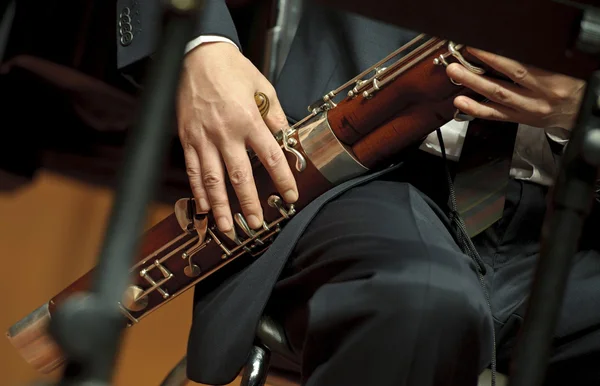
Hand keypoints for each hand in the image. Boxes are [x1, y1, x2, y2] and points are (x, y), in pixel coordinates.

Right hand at [177, 42, 297, 232]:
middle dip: (249, 203)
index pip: (270, 157)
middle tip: (256, 224)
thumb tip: (287, 138)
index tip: (291, 196)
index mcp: (248, 120)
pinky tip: (205, 207)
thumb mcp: (263, 88)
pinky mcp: (187, 138)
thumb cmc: (232, 70)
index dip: (282, 179)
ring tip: (228, 228)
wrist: (198, 56)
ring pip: (212, 179)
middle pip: (239, 176)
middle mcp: (225, 133)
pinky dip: (198, 191)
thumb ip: (276, 116)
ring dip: (221, 207)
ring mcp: (203, 138)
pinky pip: (192, 170)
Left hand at [446, 47, 585, 129]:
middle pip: (504, 82)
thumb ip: (537, 60)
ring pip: (497, 97)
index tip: (478, 48)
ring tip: (456, 75)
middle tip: (458, 63)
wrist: (578, 110)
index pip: (520, 67)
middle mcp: (538, 95)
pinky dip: (476, 109)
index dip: (496, 58)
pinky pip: (495, 115)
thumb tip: (508, 48)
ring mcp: (527, 109)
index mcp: (552, 79)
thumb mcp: (561, 69)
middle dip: (478, 72)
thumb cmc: (570, 85)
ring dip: (473, 86)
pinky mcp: (519, 119)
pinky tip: (462, 103)